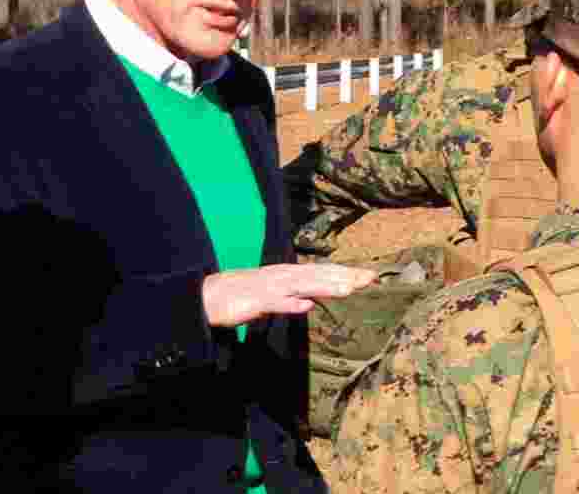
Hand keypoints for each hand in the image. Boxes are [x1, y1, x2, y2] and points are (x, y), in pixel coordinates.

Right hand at [202, 263, 376, 327]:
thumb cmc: (239, 297)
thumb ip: (289, 300)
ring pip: (303, 285)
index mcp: (286, 275)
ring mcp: (269, 287)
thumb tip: (309, 304)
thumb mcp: (270, 299)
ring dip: (325, 286)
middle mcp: (282, 276)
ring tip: (349, 289)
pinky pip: (275, 303)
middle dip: (345, 276)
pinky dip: (290, 303)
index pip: (321, 273)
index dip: (345, 274)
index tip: (369, 276)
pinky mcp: (255, 301)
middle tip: (371, 278)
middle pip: (318, 275)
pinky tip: (306, 306)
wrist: (207, 296)